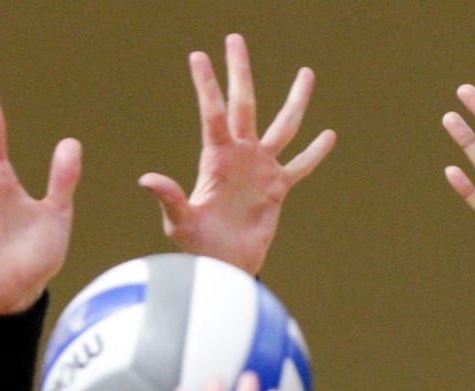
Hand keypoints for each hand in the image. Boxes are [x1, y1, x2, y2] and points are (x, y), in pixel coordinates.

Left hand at [141, 34, 335, 276]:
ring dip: (295, 100)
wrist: (224, 267)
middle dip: (240, 72)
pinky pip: (301, 165)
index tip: (198, 55)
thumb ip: (170, 199)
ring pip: (283, 126)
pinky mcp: (277, 188)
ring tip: (307, 72)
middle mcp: (240, 155)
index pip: (213, 113)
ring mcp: (260, 168)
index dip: (207, 85)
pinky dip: (315, 152)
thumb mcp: (181, 223)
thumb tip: (146, 178)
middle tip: (234, 38)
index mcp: (216, 158)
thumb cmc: (198, 247)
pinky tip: (328, 134)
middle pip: (245, 104)